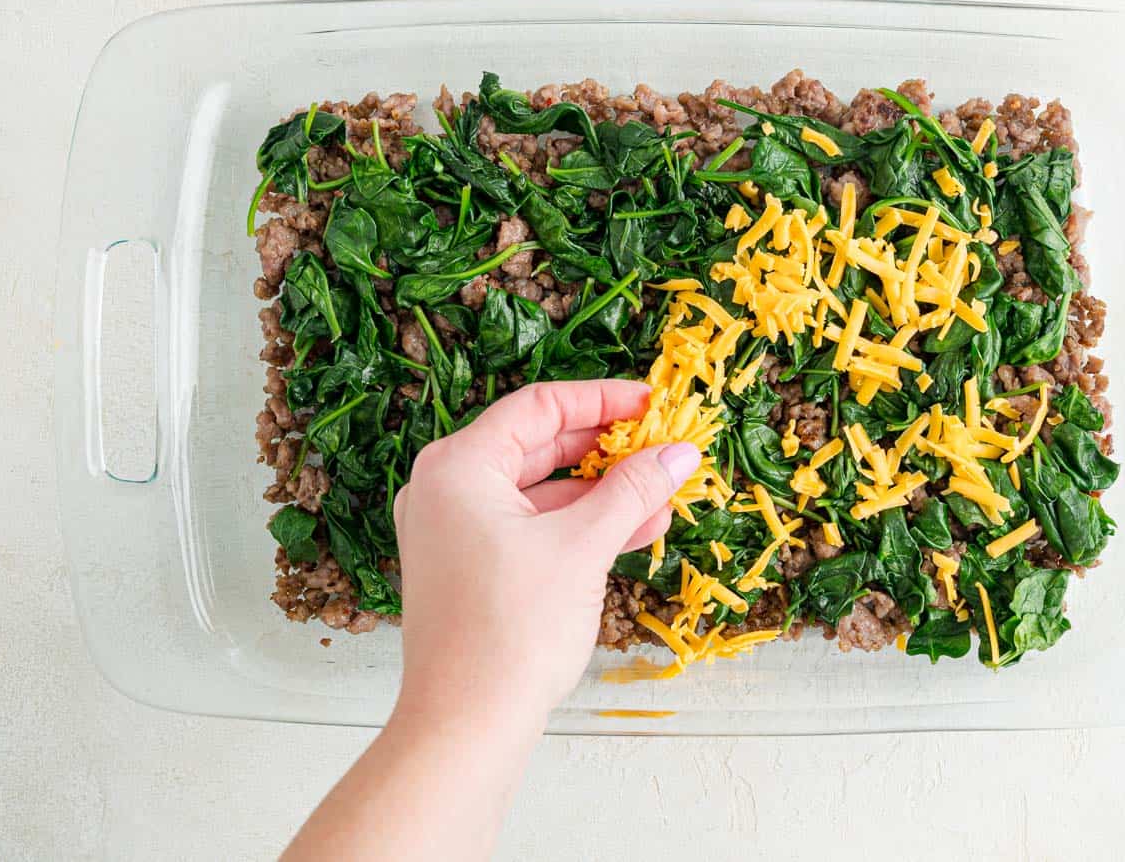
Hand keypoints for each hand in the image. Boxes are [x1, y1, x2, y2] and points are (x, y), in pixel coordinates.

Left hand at [390, 378, 699, 723]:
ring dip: (601, 493)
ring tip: (664, 495)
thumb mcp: (582, 547)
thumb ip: (632, 490)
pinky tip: (635, 530)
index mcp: (457, 467)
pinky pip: (532, 528)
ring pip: (540, 492)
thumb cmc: (509, 633)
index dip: (602, 399)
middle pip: (538, 446)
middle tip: (663, 444)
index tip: (653, 402)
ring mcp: (454, 531)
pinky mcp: (470, 567)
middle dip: (607, 449)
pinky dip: (578, 527)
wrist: (466, 725)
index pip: (538, 407)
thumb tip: (678, 451)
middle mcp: (445, 489)